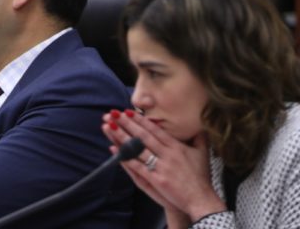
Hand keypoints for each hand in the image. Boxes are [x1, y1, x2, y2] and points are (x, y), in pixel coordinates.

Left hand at [102, 109, 225, 222]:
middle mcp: (167, 154)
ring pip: (137, 149)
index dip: (140, 120)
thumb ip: (199, 138)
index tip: (128, 111)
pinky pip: (137, 166)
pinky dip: (125, 158)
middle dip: (126, 123)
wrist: (201, 200)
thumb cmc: (200, 178)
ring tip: (109, 126)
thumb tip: (200, 125)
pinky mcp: (156, 180)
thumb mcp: (202, 154)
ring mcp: (161, 167)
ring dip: (121, 137)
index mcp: (176, 147)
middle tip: (113, 113)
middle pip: (143, 136)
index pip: (154, 130)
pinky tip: (114, 150)